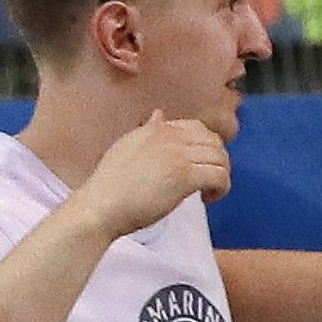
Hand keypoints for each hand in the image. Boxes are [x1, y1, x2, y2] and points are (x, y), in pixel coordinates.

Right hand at [73, 110, 230, 238]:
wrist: (100, 206)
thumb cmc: (110, 185)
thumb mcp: (127, 146)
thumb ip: (147, 131)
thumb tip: (159, 115)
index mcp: (156, 129)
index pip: (197, 128)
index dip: (204, 146)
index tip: (199, 163)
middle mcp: (169, 137)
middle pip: (213, 142)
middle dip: (217, 160)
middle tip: (209, 177)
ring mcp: (178, 156)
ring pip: (220, 159)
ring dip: (220, 175)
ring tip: (209, 190)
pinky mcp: (185, 177)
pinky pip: (219, 176)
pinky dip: (221, 188)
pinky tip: (208, 197)